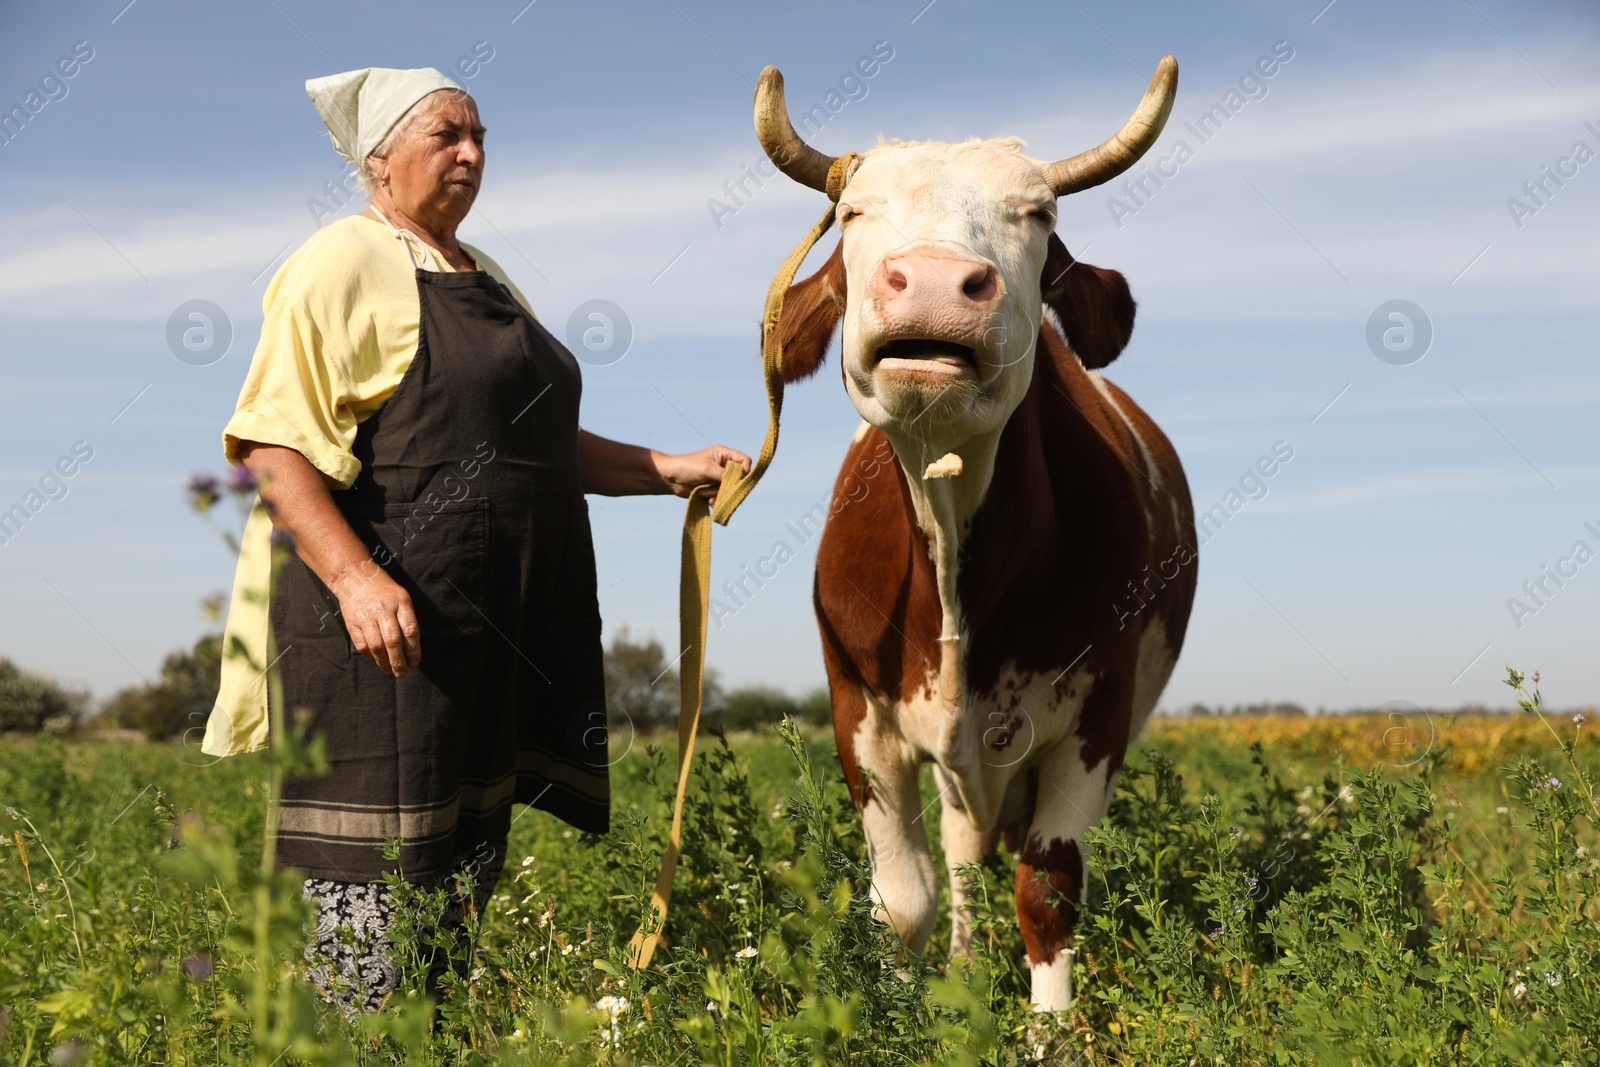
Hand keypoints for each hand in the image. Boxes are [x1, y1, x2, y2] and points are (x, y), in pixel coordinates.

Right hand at [329, 560, 421, 677]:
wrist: (355, 577)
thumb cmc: (384, 590)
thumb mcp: (402, 598)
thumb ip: (408, 620)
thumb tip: (412, 650)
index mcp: (400, 602)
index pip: (410, 630)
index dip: (414, 650)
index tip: (415, 663)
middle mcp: (383, 609)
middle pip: (393, 640)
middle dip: (399, 661)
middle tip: (403, 673)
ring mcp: (366, 616)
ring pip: (376, 646)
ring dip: (384, 663)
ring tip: (391, 671)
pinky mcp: (352, 622)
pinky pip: (362, 645)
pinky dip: (370, 657)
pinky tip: (377, 661)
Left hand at [656, 445, 751, 507]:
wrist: (670, 478)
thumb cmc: (687, 467)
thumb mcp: (707, 469)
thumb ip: (725, 476)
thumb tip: (740, 483)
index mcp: (724, 454)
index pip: (745, 461)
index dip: (745, 471)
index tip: (738, 480)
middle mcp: (724, 466)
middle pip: (739, 478)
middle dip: (729, 486)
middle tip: (721, 490)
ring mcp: (719, 478)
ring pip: (730, 490)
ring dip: (718, 494)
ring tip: (705, 492)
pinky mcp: (713, 489)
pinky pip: (722, 497)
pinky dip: (716, 500)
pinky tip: (707, 501)